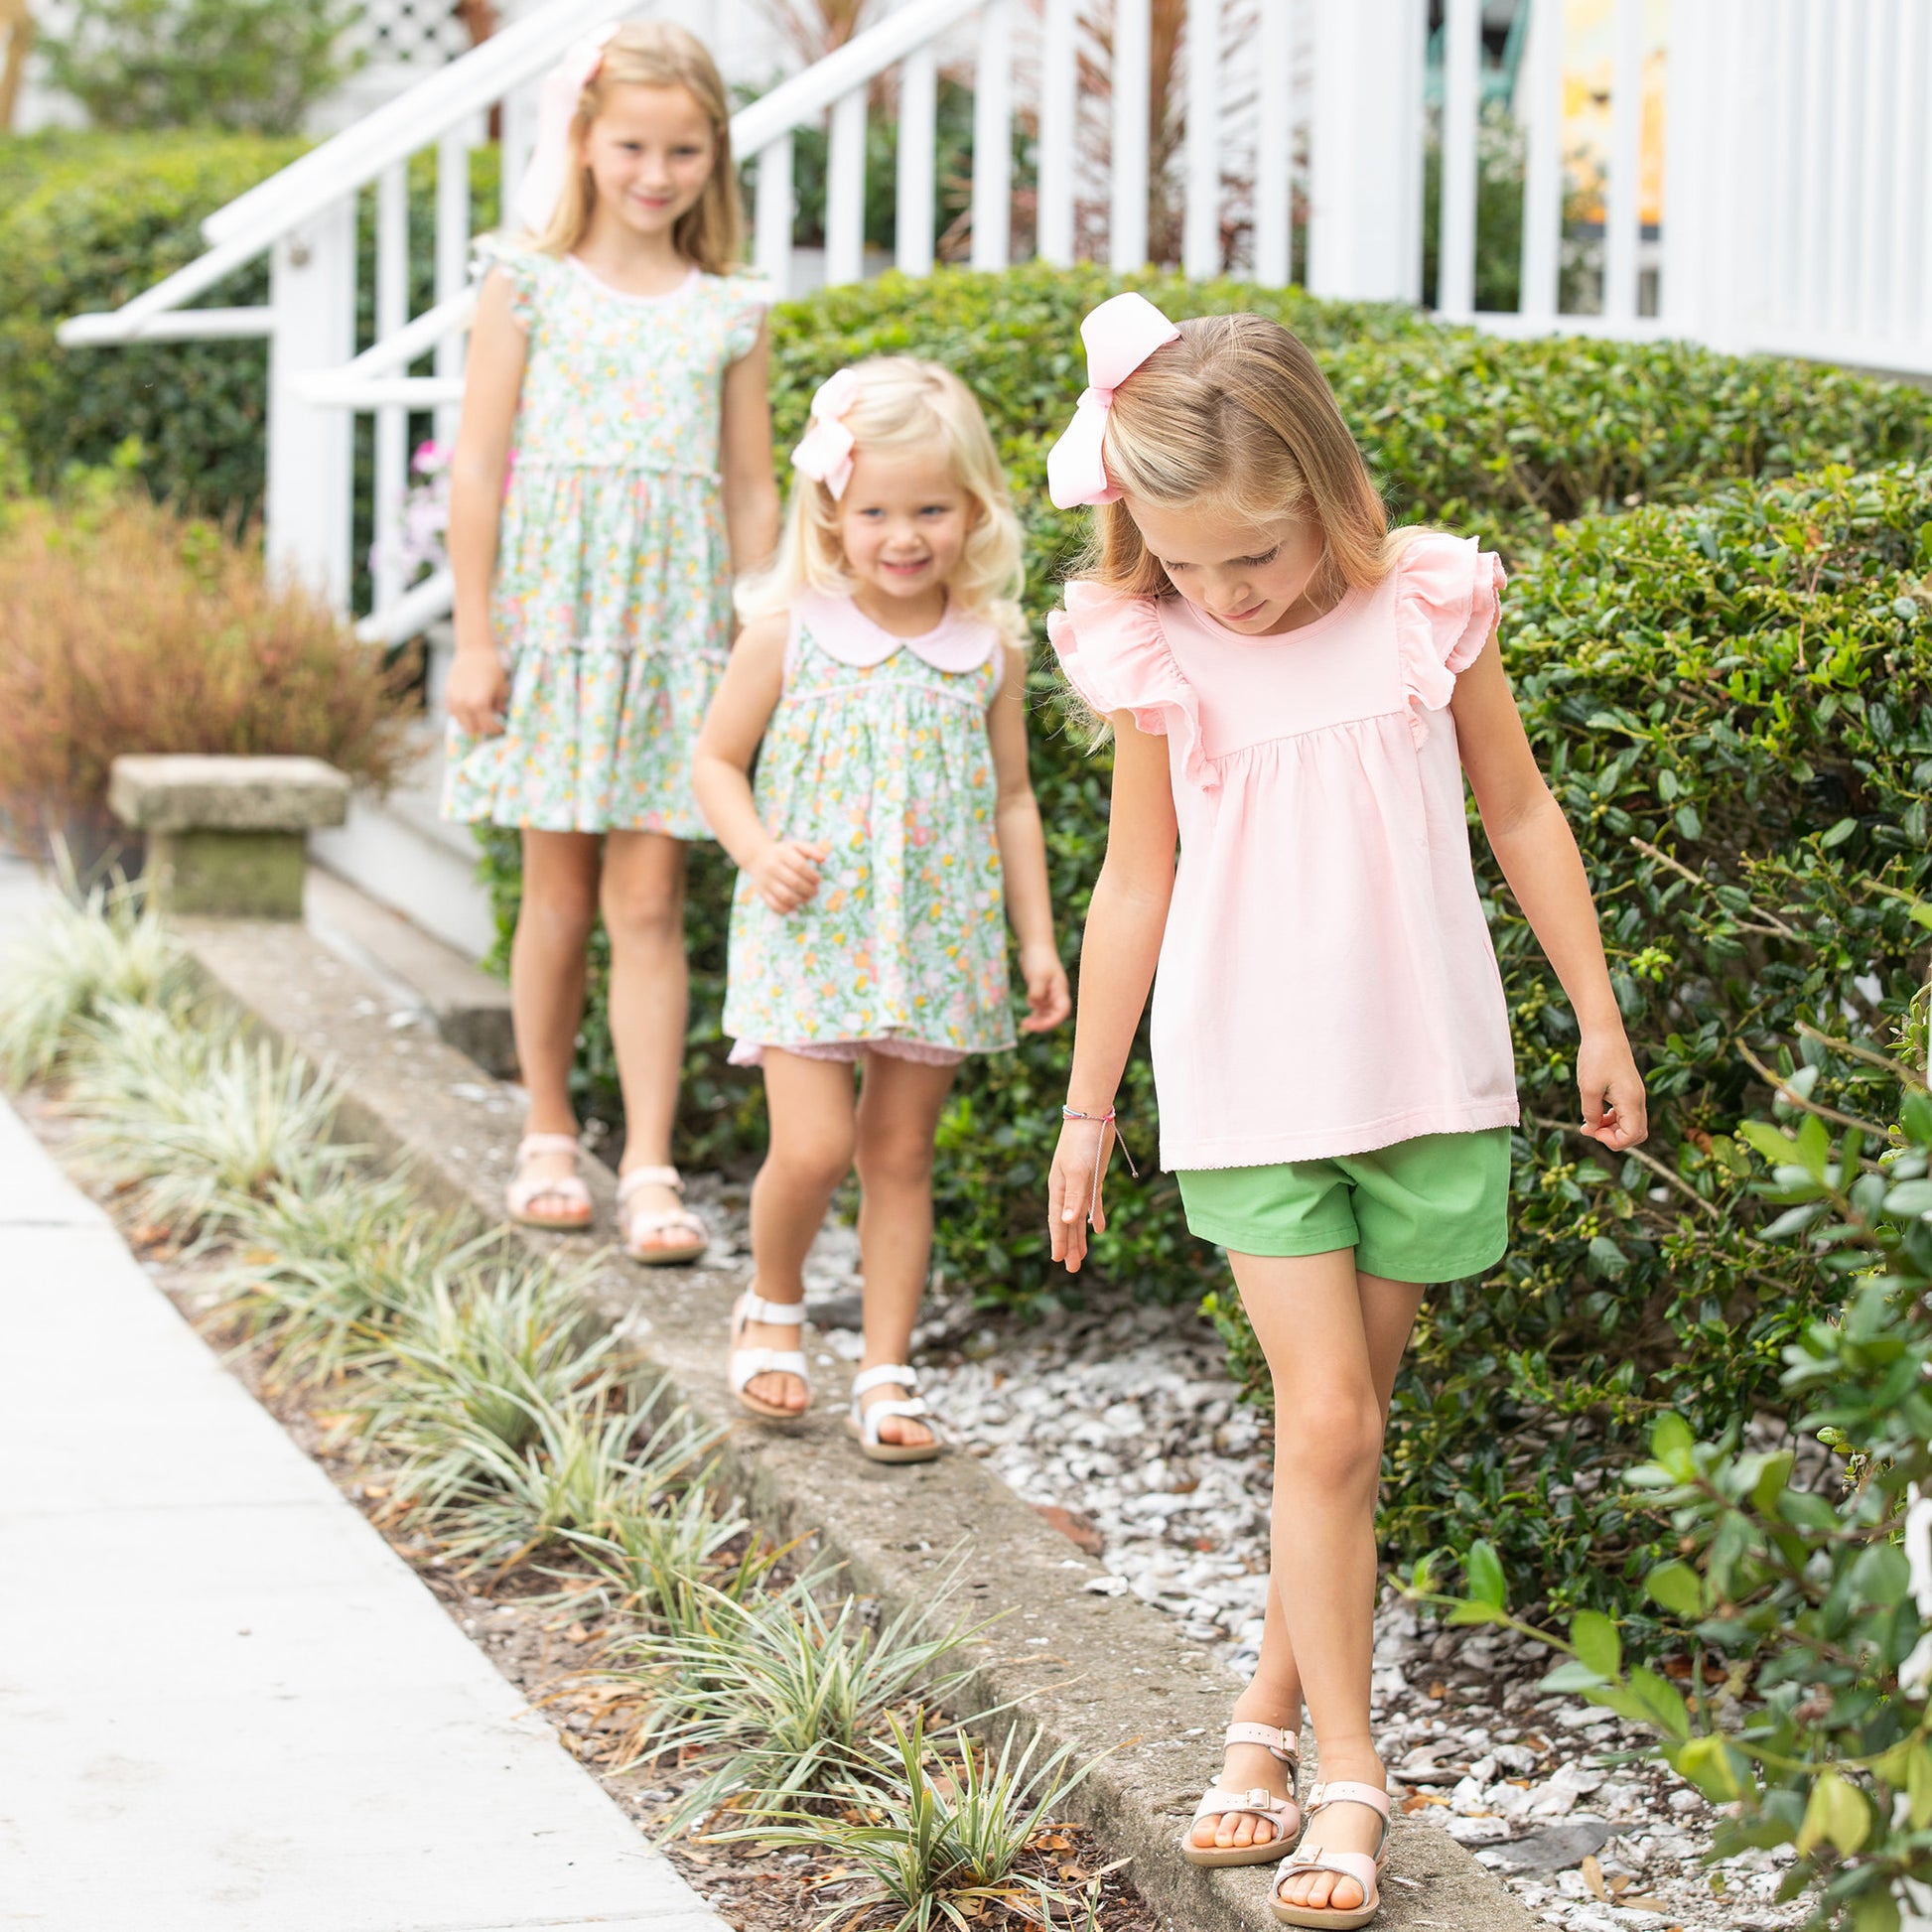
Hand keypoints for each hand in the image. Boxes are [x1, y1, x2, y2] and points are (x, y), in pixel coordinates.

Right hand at [446, 642, 508, 737]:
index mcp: (479, 704)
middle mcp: (464, 704)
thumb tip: (500, 715)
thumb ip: (500, 705)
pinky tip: (470, 709)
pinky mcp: (447, 695)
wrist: (474, 651)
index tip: (502, 728)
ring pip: (461, 723)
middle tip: (491, 724)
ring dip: (471, 722)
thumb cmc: (492, 668)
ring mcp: (453, 700)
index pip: (488, 727)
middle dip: (483, 728)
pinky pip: (453, 713)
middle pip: (473, 729)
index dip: (497, 729)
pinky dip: (462, 714)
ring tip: (481, 717)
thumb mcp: (502, 688)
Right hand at [751, 839, 830, 913]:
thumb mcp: (796, 846)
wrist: (757, 858)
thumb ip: (812, 850)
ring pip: (785, 896)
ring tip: (807, 898)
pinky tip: (795, 904)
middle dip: (809, 890)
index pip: (800, 866)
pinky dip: (787, 908)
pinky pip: (775, 905)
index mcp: (782, 854)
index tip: (818, 880)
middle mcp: (772, 867)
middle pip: (794, 882)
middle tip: (815, 891)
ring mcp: (765, 881)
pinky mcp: (762, 892)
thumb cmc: (783, 853)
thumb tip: (823, 859)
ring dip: (801, 900)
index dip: (812, 876)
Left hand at [1019, 945, 1071, 1032]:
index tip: (1038, 1025)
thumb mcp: (1037, 975)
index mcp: (1060, 990)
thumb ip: (1037, 992)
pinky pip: (1040, 1008)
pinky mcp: (1041, 992)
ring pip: (1046, 1013)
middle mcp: (1057, 994)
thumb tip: (1033, 1005)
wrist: (1035, 945)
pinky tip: (1026, 1019)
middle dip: (1042, 1023)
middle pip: (1054, 1015)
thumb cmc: (1039, 958)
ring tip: (1024, 1024)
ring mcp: (1049, 994)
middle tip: (1026, 1026)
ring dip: (1037, 1021)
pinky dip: (1034, 1014)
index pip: (1062, 1011)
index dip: (1052, 1021)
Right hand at [1048, 1111, 1115, 1273]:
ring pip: (1079, 1217)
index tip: (1058, 1260)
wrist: (1091, 1116)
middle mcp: (1067, 1190)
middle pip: (1068, 1223)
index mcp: (1059, 1189)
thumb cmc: (1081, 1142)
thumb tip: (1070, 1221)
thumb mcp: (1078, 1170)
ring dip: (1080, 1237)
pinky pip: (1092, 1203)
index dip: (1059, 1240)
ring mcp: (1080, 1184)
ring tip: (1081, 1257)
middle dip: (1069, 1246)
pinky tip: (1097, 1230)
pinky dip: (1094, 1216)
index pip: (1058, 1221)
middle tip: (1071, 1269)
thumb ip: (1075, 1196)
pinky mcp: (1093, 1178)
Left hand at [1577, 1030, 1647, 1150]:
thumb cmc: (1596, 1056)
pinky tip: (1594, 1113)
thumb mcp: (1588, 1088)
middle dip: (1614, 1138)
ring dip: (1611, 1129)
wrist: (1604, 1031)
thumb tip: (1594, 1129)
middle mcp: (1638, 1100)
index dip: (1612, 1141)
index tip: (1592, 1129)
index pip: (1632, 1136)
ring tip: (1588, 1123)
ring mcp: (1635, 1095)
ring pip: (1631, 1125)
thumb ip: (1591, 1113)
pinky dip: (1611, 1119)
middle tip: (1590, 1129)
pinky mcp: (1628, 1090)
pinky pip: (1625, 1114)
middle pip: (1636, 1134)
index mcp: (1631, 1100)